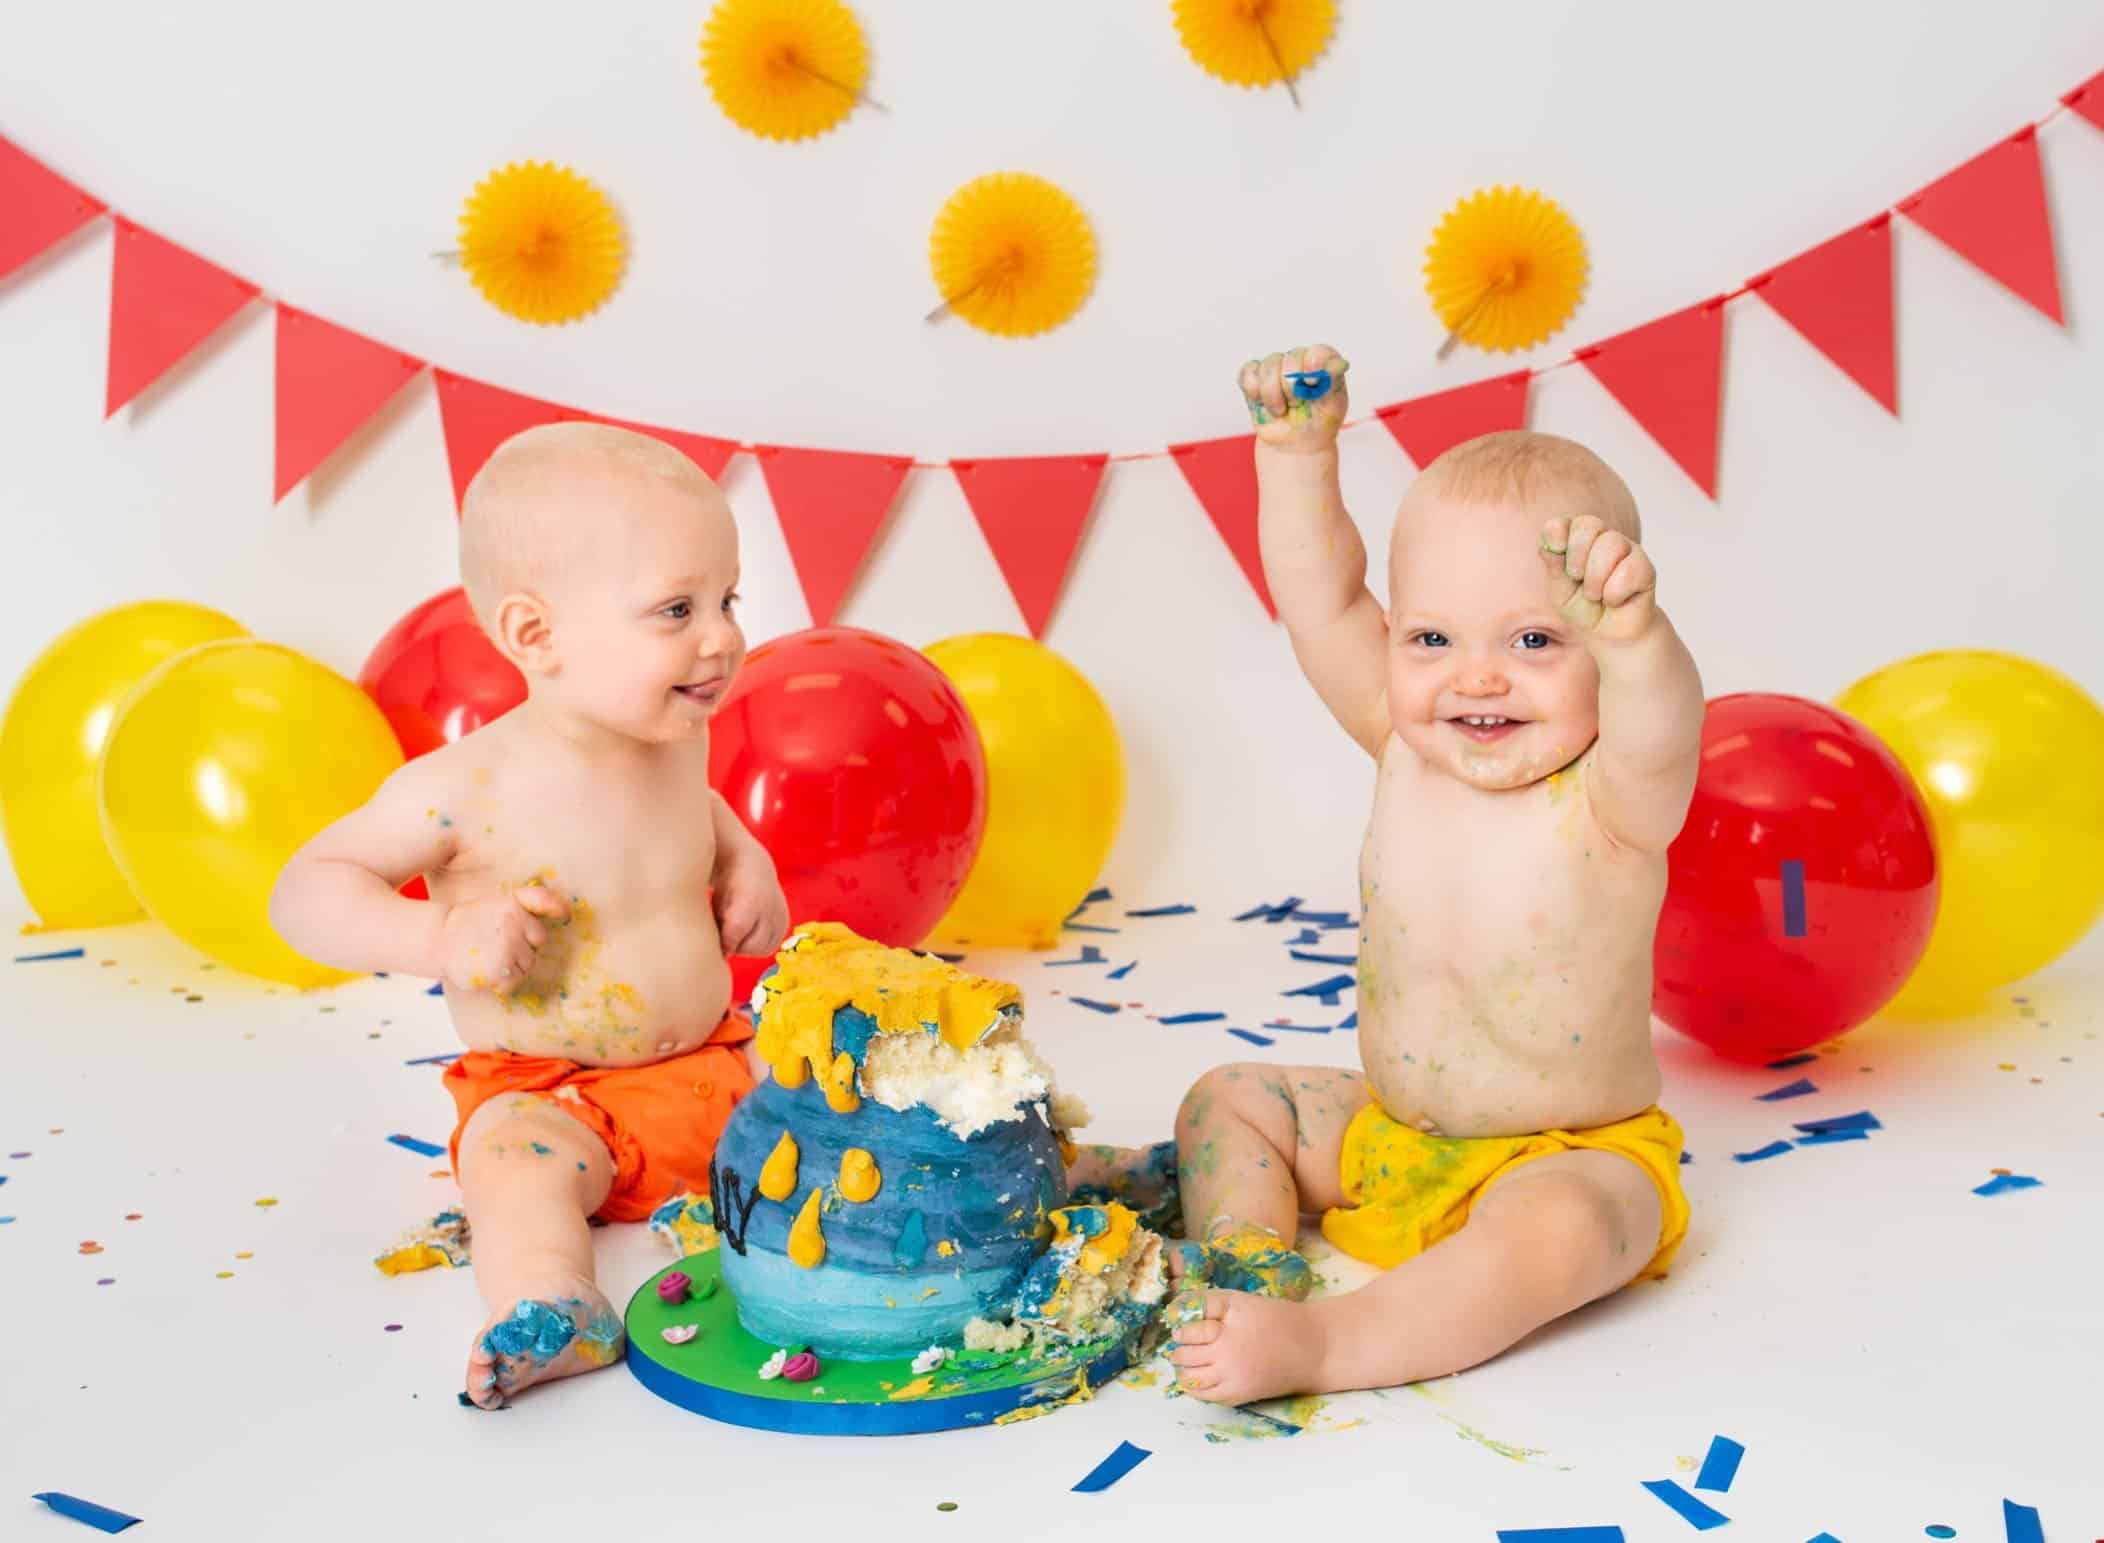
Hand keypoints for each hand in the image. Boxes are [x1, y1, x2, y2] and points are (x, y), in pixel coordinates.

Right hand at [437, 885, 568, 993]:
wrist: (438, 939)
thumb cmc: (469, 924)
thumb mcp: (495, 905)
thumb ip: (522, 908)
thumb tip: (560, 914)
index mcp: (513, 903)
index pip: (544, 901)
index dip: (558, 908)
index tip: (565, 916)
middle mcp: (514, 921)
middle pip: (538, 941)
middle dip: (524, 947)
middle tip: (498, 946)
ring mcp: (508, 945)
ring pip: (528, 965)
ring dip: (513, 968)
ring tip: (489, 959)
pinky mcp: (501, 969)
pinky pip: (515, 983)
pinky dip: (503, 985)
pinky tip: (487, 973)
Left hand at [714, 855, 788, 958]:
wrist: (751, 867)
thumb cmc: (727, 886)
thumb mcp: (717, 903)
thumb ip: (719, 928)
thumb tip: (724, 956)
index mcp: (752, 897)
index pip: (737, 931)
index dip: (724, 940)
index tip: (715, 937)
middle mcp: (771, 907)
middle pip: (751, 946)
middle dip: (735, 945)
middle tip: (726, 932)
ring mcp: (781, 916)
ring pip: (761, 949)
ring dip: (746, 947)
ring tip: (737, 930)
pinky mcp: (784, 924)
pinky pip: (769, 947)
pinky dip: (757, 945)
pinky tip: (748, 932)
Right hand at [1237, 345, 1349, 450]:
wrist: (1296, 444)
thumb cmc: (1317, 422)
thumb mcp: (1334, 404)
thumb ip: (1334, 379)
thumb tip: (1337, 363)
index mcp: (1322, 362)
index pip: (1318, 352)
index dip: (1314, 363)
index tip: (1312, 383)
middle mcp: (1299, 360)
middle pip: (1291, 358)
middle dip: (1292, 388)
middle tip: (1297, 405)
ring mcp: (1276, 367)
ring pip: (1268, 366)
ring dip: (1273, 394)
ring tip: (1281, 410)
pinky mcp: (1255, 377)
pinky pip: (1248, 374)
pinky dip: (1254, 391)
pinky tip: (1263, 404)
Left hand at [1538, 515, 1657, 642]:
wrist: (1610, 634)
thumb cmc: (1585, 609)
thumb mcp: (1561, 591)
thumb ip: (1555, 566)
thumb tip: (1550, 543)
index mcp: (1576, 540)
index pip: (1563, 523)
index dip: (1557, 535)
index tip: (1556, 553)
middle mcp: (1602, 538)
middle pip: (1587, 525)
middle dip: (1576, 558)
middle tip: (1578, 579)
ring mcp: (1626, 550)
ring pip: (1610, 544)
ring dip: (1595, 579)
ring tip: (1596, 595)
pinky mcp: (1645, 567)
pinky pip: (1628, 570)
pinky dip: (1614, 593)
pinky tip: (1615, 600)